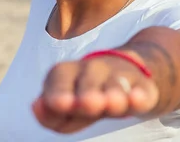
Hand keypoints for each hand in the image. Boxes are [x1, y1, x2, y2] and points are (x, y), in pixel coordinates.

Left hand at [31, 52, 158, 133]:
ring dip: (113, 93)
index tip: (60, 104)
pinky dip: (140, 95)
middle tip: (86, 103)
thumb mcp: (66, 104)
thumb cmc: (86, 93)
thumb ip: (49, 111)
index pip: (59, 77)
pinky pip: (142, 89)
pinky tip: (137, 99)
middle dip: (88, 91)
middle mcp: (94, 69)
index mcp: (68, 72)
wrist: (129, 73)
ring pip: (116, 83)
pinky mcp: (143, 86)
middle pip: (89, 77)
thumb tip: (36, 106)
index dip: (59, 91)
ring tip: (111, 103)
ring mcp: (120, 75)